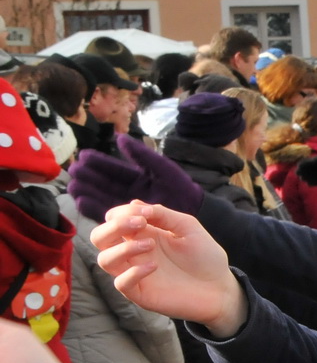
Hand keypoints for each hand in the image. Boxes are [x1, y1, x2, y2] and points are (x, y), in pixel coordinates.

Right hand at [67, 134, 203, 221]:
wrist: (196, 213)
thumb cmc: (183, 190)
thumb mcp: (162, 169)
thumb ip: (142, 155)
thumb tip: (120, 139)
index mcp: (137, 179)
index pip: (114, 169)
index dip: (99, 163)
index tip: (84, 156)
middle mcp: (129, 193)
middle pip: (104, 184)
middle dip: (88, 177)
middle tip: (74, 171)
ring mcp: (128, 208)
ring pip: (102, 199)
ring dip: (88, 193)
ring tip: (75, 187)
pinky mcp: (128, 223)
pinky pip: (109, 216)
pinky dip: (95, 210)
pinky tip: (83, 204)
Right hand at [92, 202, 248, 336]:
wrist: (221, 288)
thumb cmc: (205, 256)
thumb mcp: (187, 227)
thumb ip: (163, 214)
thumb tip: (134, 204)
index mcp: (142, 234)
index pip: (113, 219)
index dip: (122, 213)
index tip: (146, 213)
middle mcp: (133, 253)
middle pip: (99, 237)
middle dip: (113, 227)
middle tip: (140, 224)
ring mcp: (134, 273)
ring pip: (104, 260)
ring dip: (123, 248)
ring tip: (151, 245)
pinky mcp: (141, 293)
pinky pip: (121, 284)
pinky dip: (133, 273)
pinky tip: (154, 266)